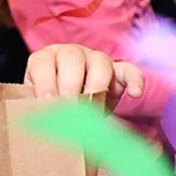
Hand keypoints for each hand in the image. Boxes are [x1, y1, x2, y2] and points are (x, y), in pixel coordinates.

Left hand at [24, 44, 143, 105]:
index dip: (45, 81)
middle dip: (70, 83)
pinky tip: (135, 94)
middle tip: (69, 107)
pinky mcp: (119, 71)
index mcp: (46, 60)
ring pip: (100, 61)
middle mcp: (71, 54)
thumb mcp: (41, 109)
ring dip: (97, 84)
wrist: (71, 114)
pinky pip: (130, 70)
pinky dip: (135, 80)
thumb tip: (43, 122)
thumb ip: (41, 110)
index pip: (43, 63)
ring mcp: (96, 60)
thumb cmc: (52, 111)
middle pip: (72, 58)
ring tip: (92, 106)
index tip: (47, 101)